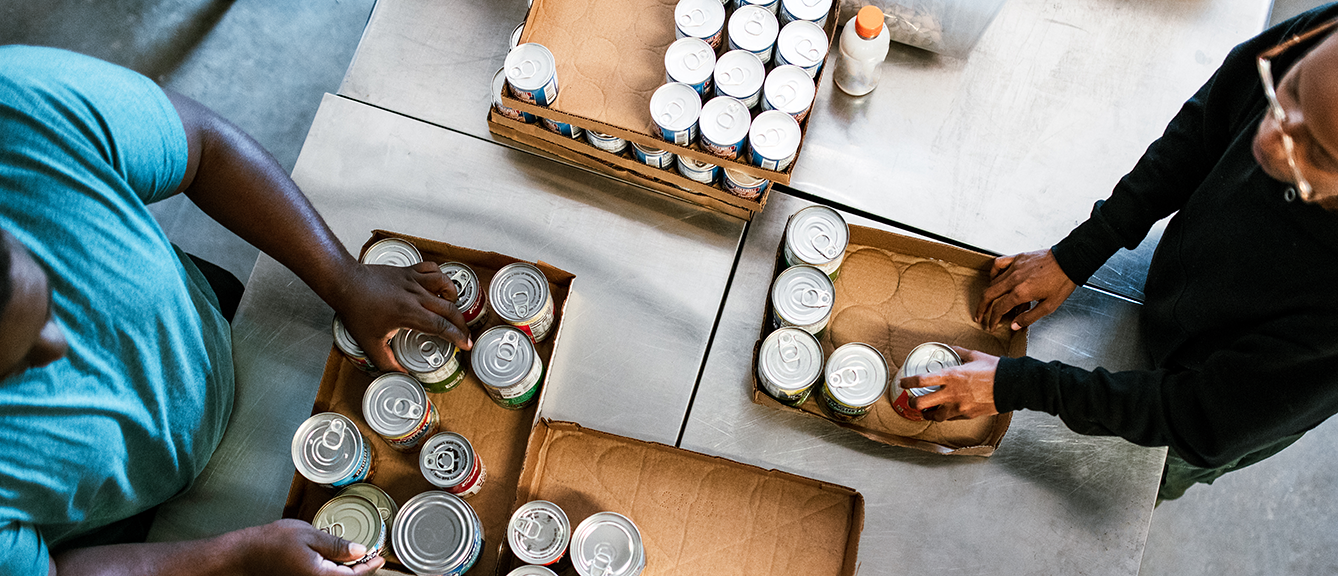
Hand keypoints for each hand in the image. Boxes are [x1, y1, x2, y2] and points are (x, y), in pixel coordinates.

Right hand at [236, 519, 384, 575]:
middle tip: (371, 557)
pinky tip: (336, 562)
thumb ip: (337, 545)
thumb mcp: (309, 536)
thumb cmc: (272, 543)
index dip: (369, 567)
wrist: (244, 555)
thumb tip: (360, 550)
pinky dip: (334, 572)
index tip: (380, 558)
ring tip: (356, 558)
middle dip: (360, 571)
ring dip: (346, 572)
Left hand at [334, 261, 471, 371]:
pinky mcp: (408, 271)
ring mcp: (413, 281)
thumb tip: (402, 375)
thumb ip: (387, 363)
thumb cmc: (356, 312)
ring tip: (453, 307)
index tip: (465, 344)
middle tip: (464, 333)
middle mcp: (415, 295)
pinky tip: (439, 285)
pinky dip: (440, 276)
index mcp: (409, 314)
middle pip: (449, 308)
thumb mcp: (370, 344)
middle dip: (461, 323)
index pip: (441, 326)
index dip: (457, 337)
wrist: (346, 284)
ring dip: (453, 296)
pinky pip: (431, 269)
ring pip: (444, 283)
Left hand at [900, 346, 999, 420]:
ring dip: (927, 414)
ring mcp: (959, 407)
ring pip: (935, 416)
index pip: (921, 380)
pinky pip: (951, 418)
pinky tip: (945, 412)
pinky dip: (945, 416)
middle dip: (913, 403)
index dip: (908, 382)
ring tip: (925, 411)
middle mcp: (952, 393)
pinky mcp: (968, 415)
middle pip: (922, 403)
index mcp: (951, 376)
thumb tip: (951, 348)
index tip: (904, 382)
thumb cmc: (995, 369)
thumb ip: (959, 352)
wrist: (1012, 385)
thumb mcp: (974, 356)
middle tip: (912, 400)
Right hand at [973, 249, 1076, 330]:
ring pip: (993, 282)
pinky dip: (993, 272)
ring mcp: (1014, 267)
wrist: (1070, 261)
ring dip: (987, 294)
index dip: (993, 319)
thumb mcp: (1049, 306)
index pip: (999, 309)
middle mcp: (1014, 279)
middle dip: (981, 308)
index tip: (991, 326)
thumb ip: (1029, 317)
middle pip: (989, 295)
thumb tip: (1014, 325)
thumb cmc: (1062, 282)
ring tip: (987, 302)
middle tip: (979, 316)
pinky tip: (994, 278)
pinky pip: (999, 264)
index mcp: (1021, 292)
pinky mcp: (1017, 258)